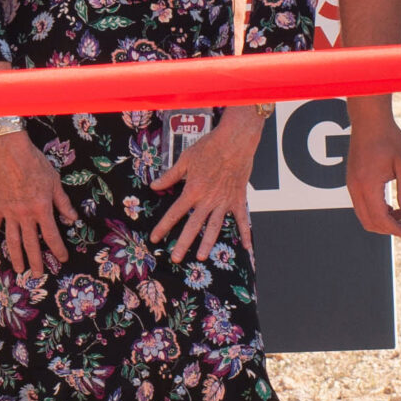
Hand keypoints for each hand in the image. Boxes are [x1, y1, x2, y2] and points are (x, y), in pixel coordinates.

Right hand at [0, 130, 72, 276]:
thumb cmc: (35, 164)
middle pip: (31, 244)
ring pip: (12, 240)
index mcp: (41, 209)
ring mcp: (9, 212)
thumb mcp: (55, 182)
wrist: (10, 152)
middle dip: (36, 261)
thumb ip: (63, 203)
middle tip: (38, 275)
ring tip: (19, 269)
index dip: (58, 250)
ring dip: (15, 256)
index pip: (51, 236)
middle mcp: (25, 215)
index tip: (62, 259)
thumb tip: (74, 219)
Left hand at [150, 110, 258, 263]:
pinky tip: (246, 247)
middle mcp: (207, 200)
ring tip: (202, 257)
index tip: (155, 238)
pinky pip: (241, 220)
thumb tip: (154, 186)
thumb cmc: (209, 148)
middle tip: (176, 258)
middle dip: (183, 244)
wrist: (234, 142)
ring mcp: (224, 202)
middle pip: (192, 226)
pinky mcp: (238, 199)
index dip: (163, 227)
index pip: (174, 213)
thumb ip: (170, 176)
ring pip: (214, 227)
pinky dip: (244, 233)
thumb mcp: (184, 160)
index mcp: (192, 191)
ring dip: (207, 243)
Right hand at [344, 106, 400, 239]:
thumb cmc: (388, 139)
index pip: (379, 217)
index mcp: (368, 184)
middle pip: (368, 221)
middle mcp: (355, 186)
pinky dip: (375, 211)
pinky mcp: (352, 180)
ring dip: (381, 220)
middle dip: (387, 229)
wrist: (369, 121)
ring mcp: (351, 184)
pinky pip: (360, 204)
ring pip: (363, 214)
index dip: (393, 229)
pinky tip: (390, 206)